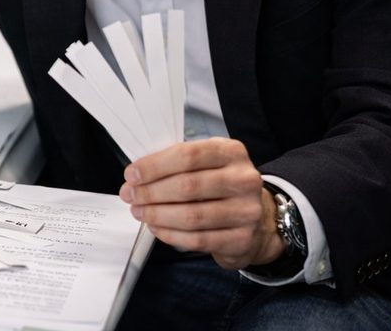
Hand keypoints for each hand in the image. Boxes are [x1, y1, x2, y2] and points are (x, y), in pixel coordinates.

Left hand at [118, 137, 284, 269]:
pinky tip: (157, 228)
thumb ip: (175, 163)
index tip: (132, 175)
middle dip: (151, 192)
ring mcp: (247, 211)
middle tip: (131, 196)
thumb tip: (136, 177)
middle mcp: (244, 179)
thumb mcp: (206, 162)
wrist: (259, 217)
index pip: (187, 156)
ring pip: (191, 216)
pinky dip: (171, 234)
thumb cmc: (221, 184)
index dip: (154, 166)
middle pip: (188, 186)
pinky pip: (198, 239)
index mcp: (231, 152)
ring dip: (157, 215)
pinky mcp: (242, 239)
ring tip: (140, 212)